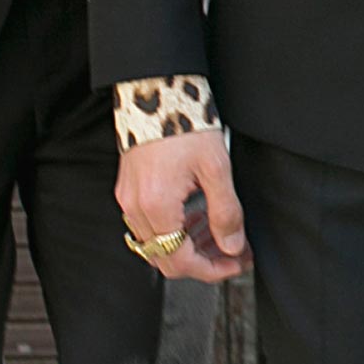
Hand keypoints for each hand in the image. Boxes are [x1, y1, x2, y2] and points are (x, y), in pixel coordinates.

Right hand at [116, 131, 246, 282]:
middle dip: (204, 261)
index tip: (236, 264)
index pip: (181, 261)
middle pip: (167, 258)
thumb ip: (225, 212)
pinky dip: (175, 230)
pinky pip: (149, 226)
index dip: (212, 270)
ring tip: (222, 234)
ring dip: (190, 246)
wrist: (156, 93)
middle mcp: (135, 208)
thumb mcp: (216, 169)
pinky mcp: (128, 191)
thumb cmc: (185, 124)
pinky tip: (197, 217)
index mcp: (156, 206)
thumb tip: (232, 247)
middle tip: (234, 252)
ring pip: (158, 244)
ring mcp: (128, 200)